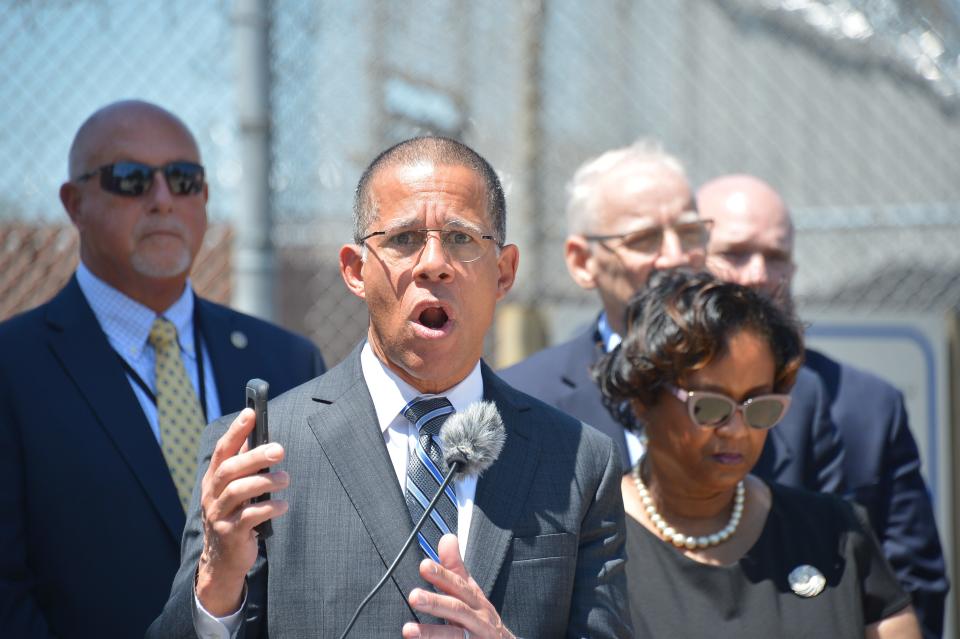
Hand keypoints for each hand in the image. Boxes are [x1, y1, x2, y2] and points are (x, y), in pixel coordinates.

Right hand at [194, 408, 289, 615]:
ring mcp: (218, 515)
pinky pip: (249, 517)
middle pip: (229, 469)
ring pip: (238, 491)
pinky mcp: (230, 534)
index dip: (235, 431)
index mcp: (213, 481)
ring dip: (265, 482)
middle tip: (279, 449)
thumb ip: (245, 468)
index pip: (222, 450)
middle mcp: (211, 495)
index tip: (250, 412)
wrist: (222, 561)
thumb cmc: (235, 516)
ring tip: (285, 479)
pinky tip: (283, 505)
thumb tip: (262, 438)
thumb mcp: (235, 491)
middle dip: (254, 457)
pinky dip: (269, 508)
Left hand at [402, 534, 514, 638]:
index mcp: (475, 600)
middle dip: (435, 603)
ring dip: (432, 633)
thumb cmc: (481, 617)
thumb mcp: (471, 590)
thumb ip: (455, 567)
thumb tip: (446, 538)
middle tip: (413, 596)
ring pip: (455, 636)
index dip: (443, 575)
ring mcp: (475, 638)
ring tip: (408, 631)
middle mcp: (477, 619)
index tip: (424, 566)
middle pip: (457, 609)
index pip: (458, 584)